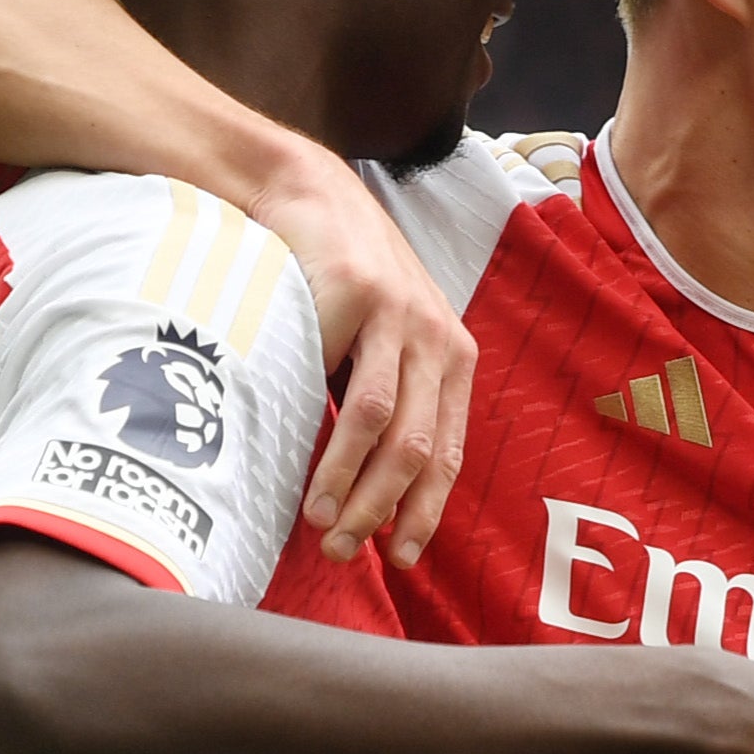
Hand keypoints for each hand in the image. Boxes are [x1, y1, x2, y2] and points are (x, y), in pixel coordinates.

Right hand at [243, 144, 477, 568]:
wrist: (301, 194)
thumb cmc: (331, 282)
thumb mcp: (372, 345)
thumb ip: (379, 400)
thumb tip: (362, 490)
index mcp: (452, 359)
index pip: (448, 452)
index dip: (427, 510)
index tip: (403, 558)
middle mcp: (441, 340)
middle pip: (421, 449)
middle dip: (386, 511)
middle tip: (346, 552)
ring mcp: (405, 317)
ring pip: (390, 425)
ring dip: (355, 485)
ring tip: (323, 524)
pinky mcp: (363, 298)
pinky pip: (348, 384)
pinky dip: (334, 440)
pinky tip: (307, 469)